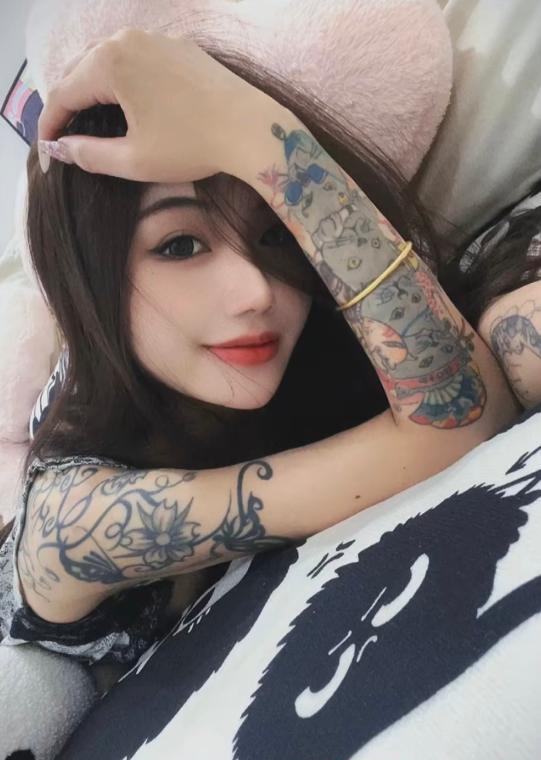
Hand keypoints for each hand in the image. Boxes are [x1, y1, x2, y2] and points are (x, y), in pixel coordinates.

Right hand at [37, 28, 267, 181]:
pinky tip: (128, 101)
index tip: (49, 153)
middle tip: (64, 136)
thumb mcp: (134, 160)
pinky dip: (123, 78)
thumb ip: (89, 154)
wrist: (249, 129)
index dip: (51, 126)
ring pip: (109, 59)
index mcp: (110, 63)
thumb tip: (61, 149)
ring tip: (90, 118)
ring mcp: (155, 38)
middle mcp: (128, 39)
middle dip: (69, 103)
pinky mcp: (178, 46)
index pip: (64, 93)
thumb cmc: (192, 145)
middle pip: (81, 70)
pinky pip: (137, 57)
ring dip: (94, 87)